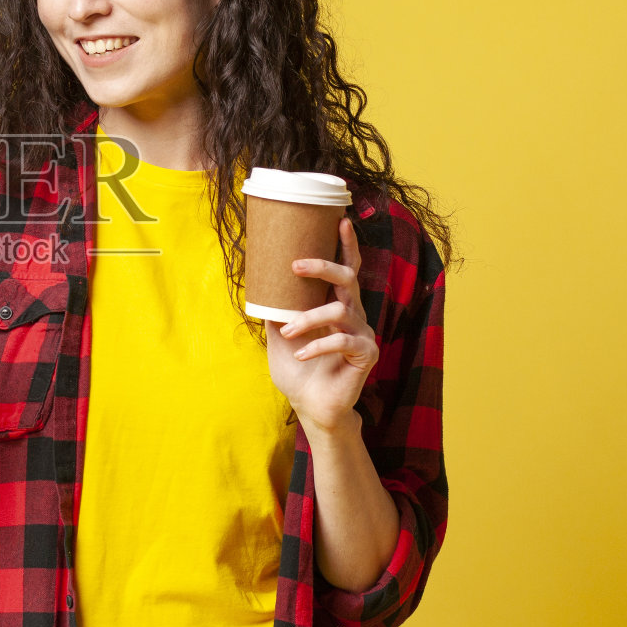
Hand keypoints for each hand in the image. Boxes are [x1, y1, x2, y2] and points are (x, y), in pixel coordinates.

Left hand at [263, 217, 379, 435]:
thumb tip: (259, 283)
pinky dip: (317, 345)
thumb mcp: (279, 336)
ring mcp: (363, 333)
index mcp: (336, 306)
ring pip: (339, 310)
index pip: (346, 269)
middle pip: (348, 278)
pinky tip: (302, 354)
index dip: (346, 245)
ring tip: (286, 333)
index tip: (340, 219)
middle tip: (294, 265)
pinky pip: (342, 341)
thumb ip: (275, 311)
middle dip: (323, 267)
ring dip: (307, 319)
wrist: (310, 407)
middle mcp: (354, 314)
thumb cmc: (297, 371)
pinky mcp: (366, 354)